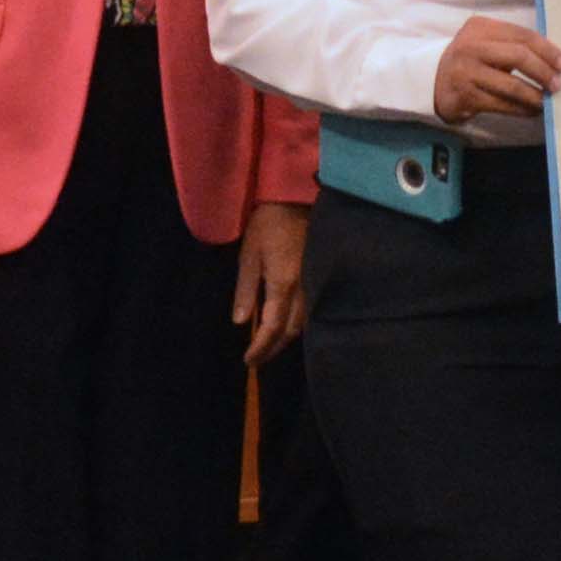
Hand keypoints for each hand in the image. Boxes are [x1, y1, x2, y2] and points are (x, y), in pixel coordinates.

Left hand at [234, 200, 309, 365]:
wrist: (295, 199)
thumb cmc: (267, 224)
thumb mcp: (248, 255)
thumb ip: (245, 290)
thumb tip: (241, 322)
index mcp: (283, 284)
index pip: (272, 328)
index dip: (260, 348)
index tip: (248, 361)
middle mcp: (303, 289)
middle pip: (290, 332)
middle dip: (273, 349)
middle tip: (258, 360)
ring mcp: (315, 283)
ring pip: (304, 324)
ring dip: (286, 340)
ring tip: (270, 347)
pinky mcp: (320, 277)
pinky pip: (311, 311)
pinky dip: (297, 326)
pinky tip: (287, 326)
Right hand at [431, 16, 560, 121]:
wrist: (433, 80)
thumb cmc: (471, 61)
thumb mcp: (487, 44)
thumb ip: (514, 46)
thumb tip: (555, 61)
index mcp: (482, 27)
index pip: (522, 35)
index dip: (547, 50)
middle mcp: (472, 46)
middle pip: (518, 56)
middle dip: (543, 71)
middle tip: (559, 84)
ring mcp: (466, 71)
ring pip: (511, 84)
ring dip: (535, 95)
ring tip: (548, 101)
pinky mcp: (465, 95)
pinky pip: (502, 104)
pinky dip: (521, 109)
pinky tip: (532, 111)